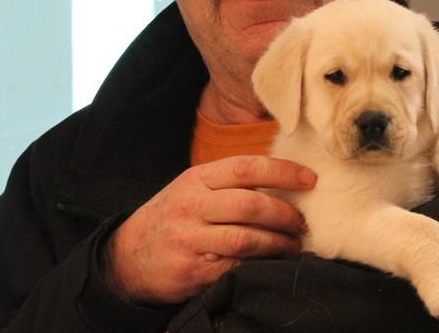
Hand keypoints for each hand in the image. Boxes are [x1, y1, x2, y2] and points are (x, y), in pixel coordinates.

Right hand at [104, 155, 315, 304]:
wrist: (128, 256)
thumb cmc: (173, 217)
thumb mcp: (193, 189)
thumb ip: (229, 182)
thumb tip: (283, 180)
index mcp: (197, 179)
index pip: (246, 167)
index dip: (283, 172)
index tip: (310, 179)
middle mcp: (192, 206)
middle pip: (251, 204)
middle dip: (285, 213)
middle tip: (302, 222)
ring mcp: (190, 239)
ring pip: (247, 238)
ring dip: (279, 243)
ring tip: (293, 246)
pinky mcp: (193, 270)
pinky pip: (235, 266)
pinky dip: (259, 265)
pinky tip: (271, 263)